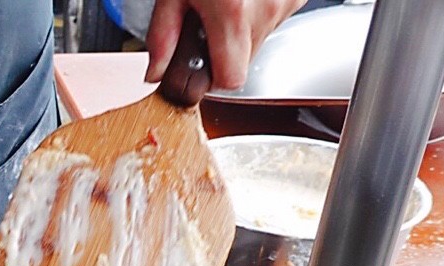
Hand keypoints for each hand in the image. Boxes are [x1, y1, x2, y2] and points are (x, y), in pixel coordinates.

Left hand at [144, 0, 306, 90]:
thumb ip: (164, 36)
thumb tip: (157, 71)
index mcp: (232, 14)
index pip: (232, 79)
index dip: (215, 76)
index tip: (203, 65)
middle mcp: (266, 9)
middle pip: (246, 59)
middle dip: (225, 48)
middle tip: (211, 19)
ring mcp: (287, 1)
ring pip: (262, 37)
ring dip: (243, 27)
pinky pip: (276, 15)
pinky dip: (259, 9)